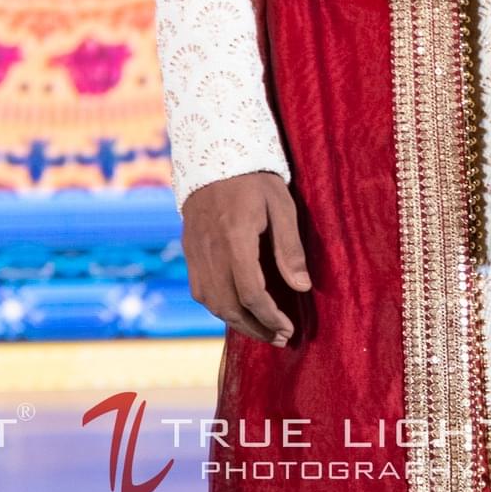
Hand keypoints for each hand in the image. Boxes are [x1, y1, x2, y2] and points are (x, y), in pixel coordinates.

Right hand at [180, 171, 309, 342]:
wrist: (213, 153)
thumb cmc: (255, 179)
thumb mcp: (282, 206)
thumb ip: (289, 248)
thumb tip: (301, 287)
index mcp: (235, 237)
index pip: (250, 292)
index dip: (270, 316)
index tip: (288, 328)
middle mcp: (210, 249)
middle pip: (228, 305)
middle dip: (254, 328)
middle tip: (279, 338)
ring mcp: (195, 250)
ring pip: (210, 302)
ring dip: (236, 322)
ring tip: (262, 330)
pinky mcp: (189, 249)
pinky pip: (199, 290)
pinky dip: (219, 306)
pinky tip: (239, 310)